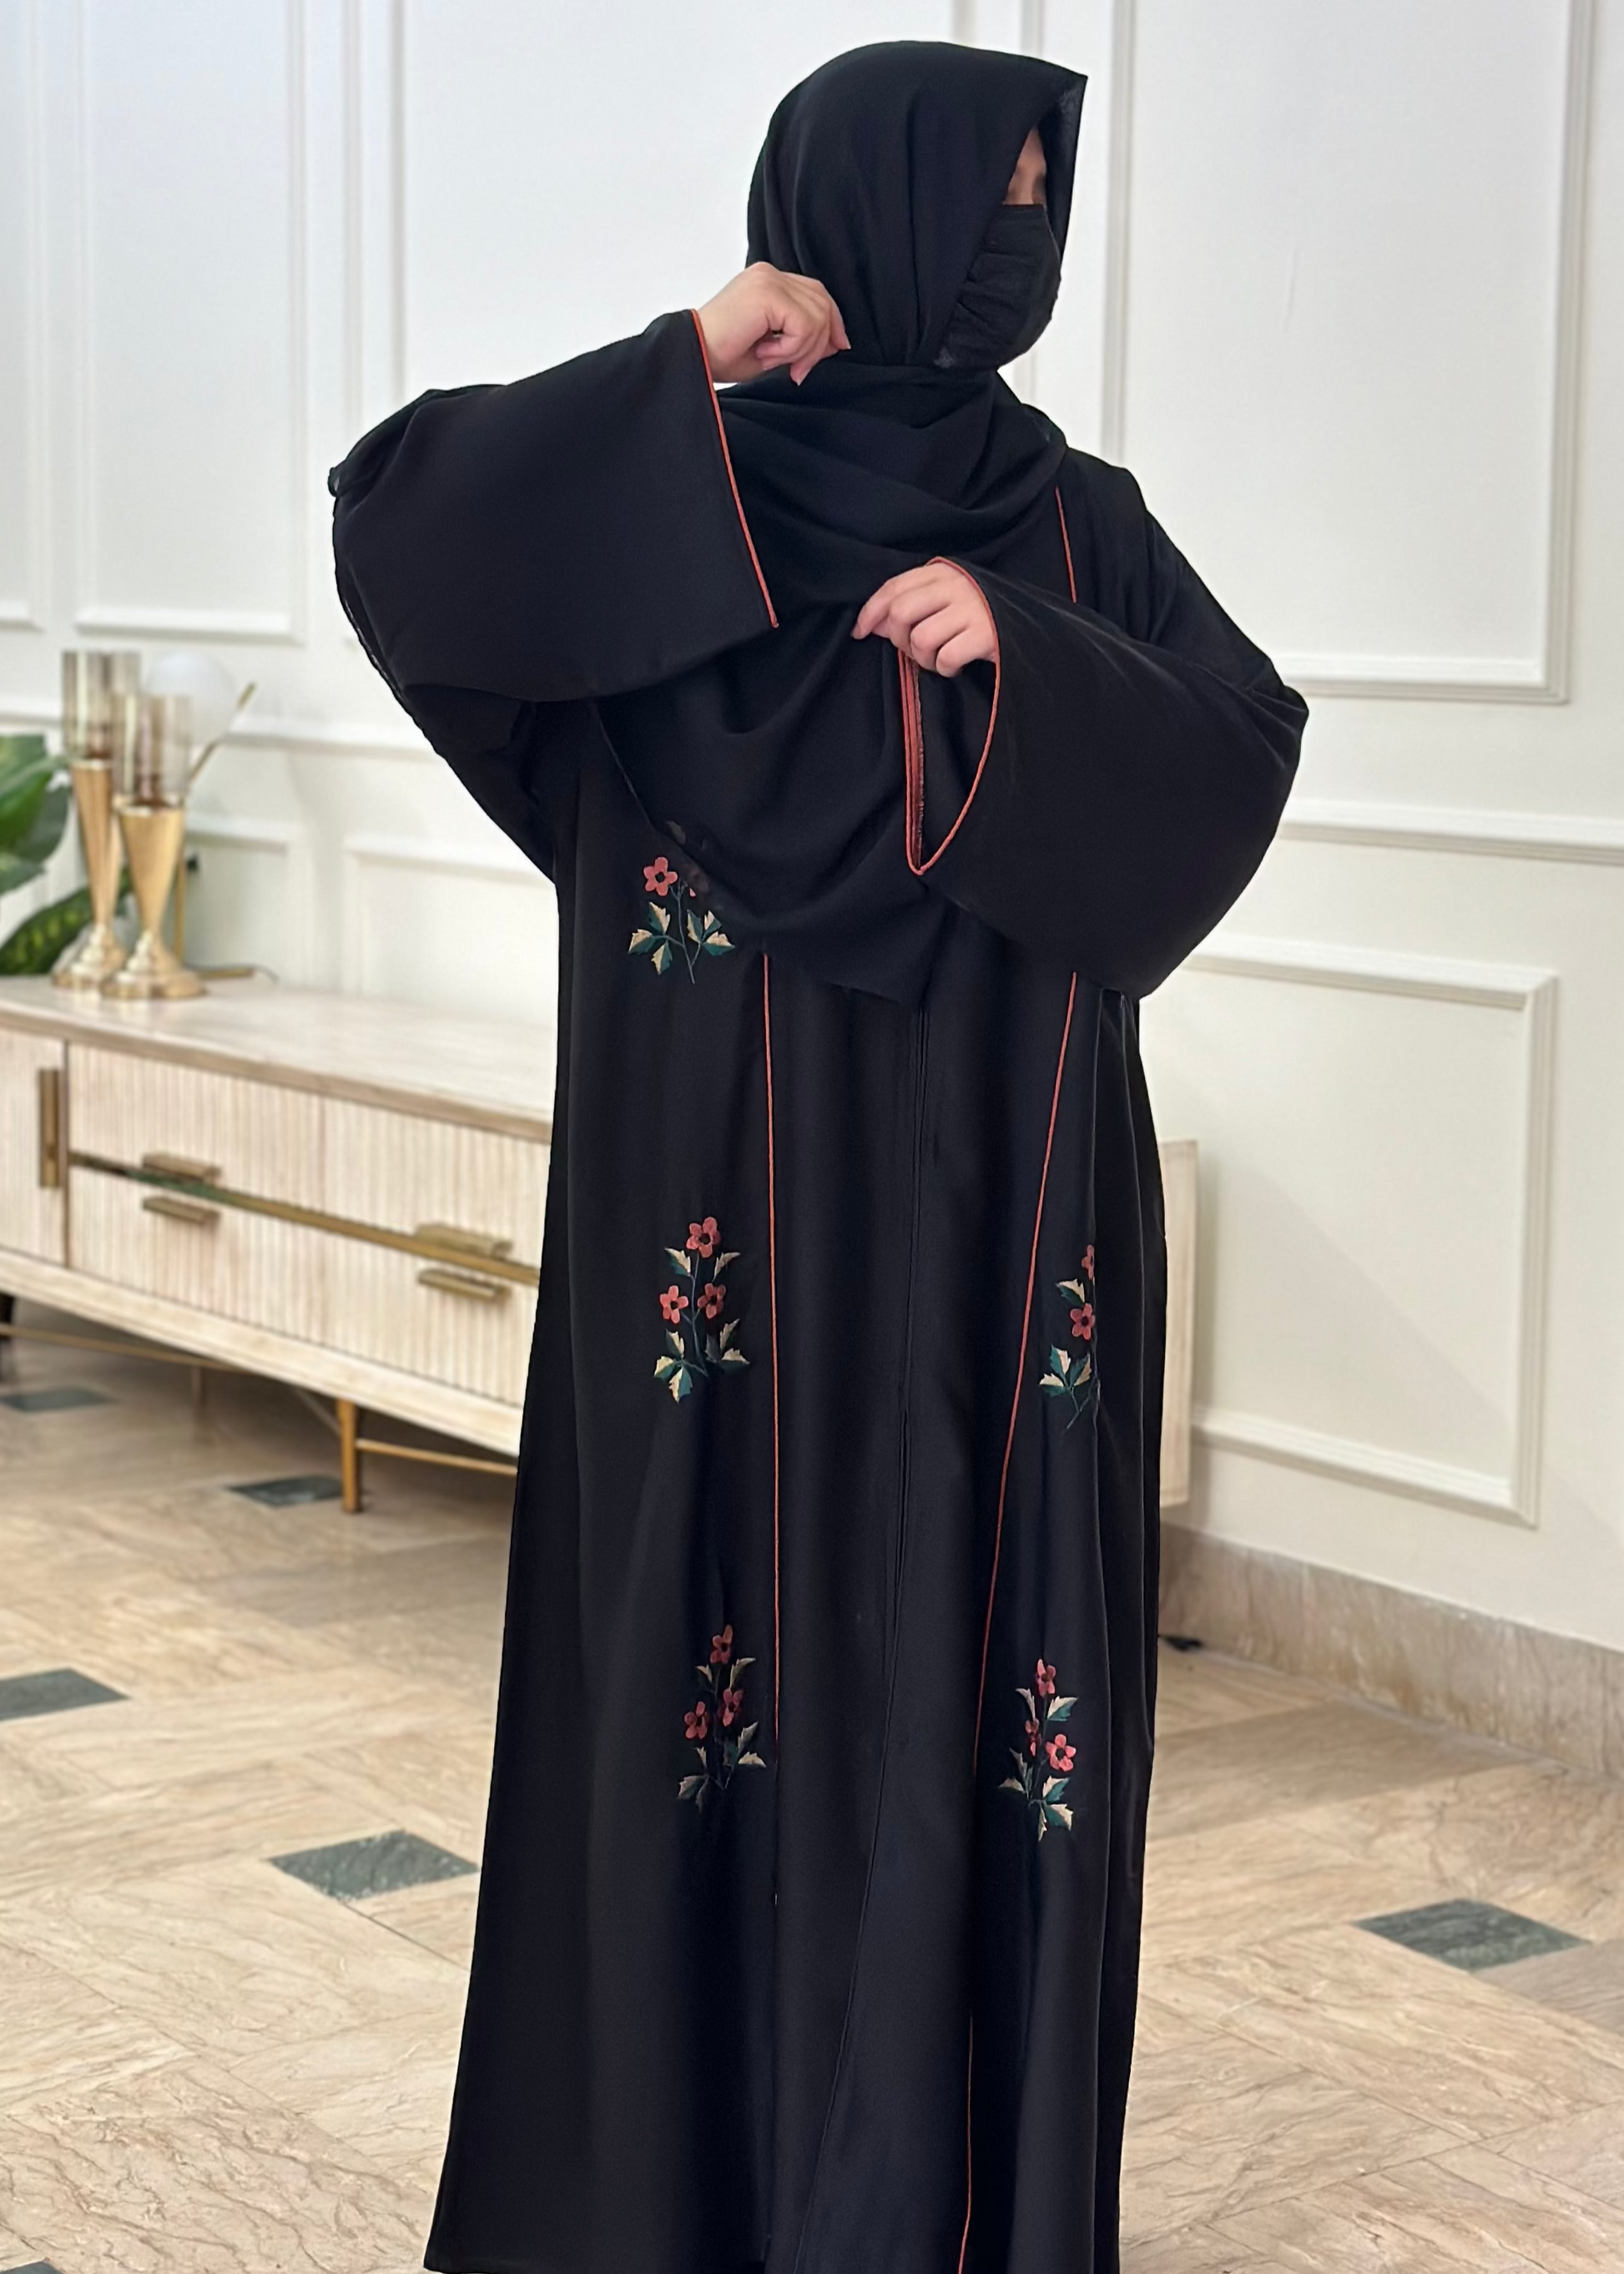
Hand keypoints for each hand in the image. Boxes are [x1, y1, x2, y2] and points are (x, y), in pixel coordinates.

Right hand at [696, 263, 850, 384]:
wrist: (692, 356)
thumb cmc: (720, 355)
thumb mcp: (772, 347)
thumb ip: (801, 339)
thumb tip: (833, 343)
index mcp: (768, 281)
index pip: (815, 292)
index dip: (832, 321)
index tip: (836, 348)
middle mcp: (769, 274)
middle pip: (821, 301)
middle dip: (821, 341)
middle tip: (800, 371)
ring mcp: (768, 280)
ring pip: (817, 315)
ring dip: (802, 349)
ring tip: (773, 359)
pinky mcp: (767, 293)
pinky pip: (803, 325)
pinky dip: (791, 348)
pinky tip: (766, 353)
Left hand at [852, 562, 997, 677]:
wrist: (1034, 627)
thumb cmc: (983, 615)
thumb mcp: (949, 600)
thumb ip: (913, 606)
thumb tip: (876, 625)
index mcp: (944, 573)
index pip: (894, 587)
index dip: (871, 611)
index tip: (860, 632)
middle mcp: (957, 585)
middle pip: (901, 613)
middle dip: (899, 640)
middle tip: (914, 651)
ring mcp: (972, 609)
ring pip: (920, 638)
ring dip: (923, 659)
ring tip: (938, 659)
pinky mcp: (986, 635)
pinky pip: (945, 658)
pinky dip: (945, 669)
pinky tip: (955, 667)